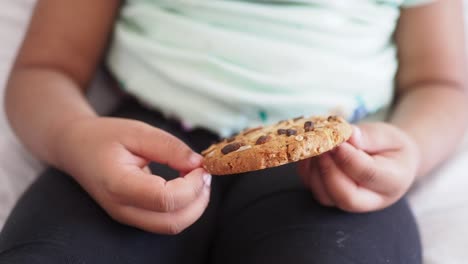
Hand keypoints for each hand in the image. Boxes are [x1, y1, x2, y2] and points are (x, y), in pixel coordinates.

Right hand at [54, 117, 210, 233]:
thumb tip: (198, 164)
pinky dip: (184, 207)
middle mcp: (122, 208)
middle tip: (204, 173)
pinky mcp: (133, 216)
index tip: (200, 166)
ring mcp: (126, 216)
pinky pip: (166, 221)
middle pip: (173, 222)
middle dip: (199, 200)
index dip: (192, 185)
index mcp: (119, 184)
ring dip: (194, 206)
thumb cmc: (104, 137)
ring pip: (172, 226)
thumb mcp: (137, 131)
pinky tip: (186, 185)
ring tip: (197, 178)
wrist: (75, 148)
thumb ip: (169, 148)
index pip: (166, 200)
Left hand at [298, 122, 419, 211]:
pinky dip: (306, 172)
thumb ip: (370, 136)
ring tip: (316, 147)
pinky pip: (314, 190)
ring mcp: (350, 203)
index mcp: (394, 181)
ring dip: (314, 171)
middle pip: (346, 197)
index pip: (368, 175)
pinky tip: (309, 154)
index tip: (337, 141)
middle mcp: (372, 199)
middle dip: (328, 171)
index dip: (348, 158)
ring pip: (326, 197)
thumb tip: (348, 135)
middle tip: (322, 147)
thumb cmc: (391, 147)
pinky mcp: (332, 198)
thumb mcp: (388, 135)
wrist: (391, 162)